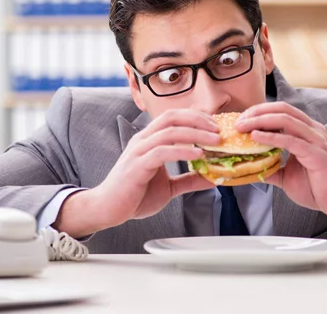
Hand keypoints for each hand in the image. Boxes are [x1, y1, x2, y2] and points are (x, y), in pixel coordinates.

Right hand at [54, 109, 219, 236]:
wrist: (108, 209)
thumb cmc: (134, 196)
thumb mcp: (169, 187)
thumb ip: (189, 180)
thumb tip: (213, 178)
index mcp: (149, 140)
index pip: (174, 117)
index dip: (196, 117)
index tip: (215, 126)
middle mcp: (143, 140)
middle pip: (172, 117)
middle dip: (198, 120)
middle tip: (218, 130)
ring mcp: (139, 151)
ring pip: (169, 131)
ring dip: (195, 133)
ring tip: (214, 140)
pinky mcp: (137, 165)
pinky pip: (162, 152)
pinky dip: (182, 151)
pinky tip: (198, 155)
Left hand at [235, 102, 326, 220]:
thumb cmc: (317, 187)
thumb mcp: (286, 175)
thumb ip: (270, 166)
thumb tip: (248, 166)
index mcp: (307, 131)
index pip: (281, 111)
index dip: (259, 111)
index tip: (241, 120)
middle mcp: (313, 130)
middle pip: (282, 109)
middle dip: (257, 112)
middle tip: (238, 122)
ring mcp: (316, 140)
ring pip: (286, 120)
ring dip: (260, 121)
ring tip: (243, 127)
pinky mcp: (317, 154)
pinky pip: (291, 140)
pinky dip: (271, 136)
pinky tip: (256, 137)